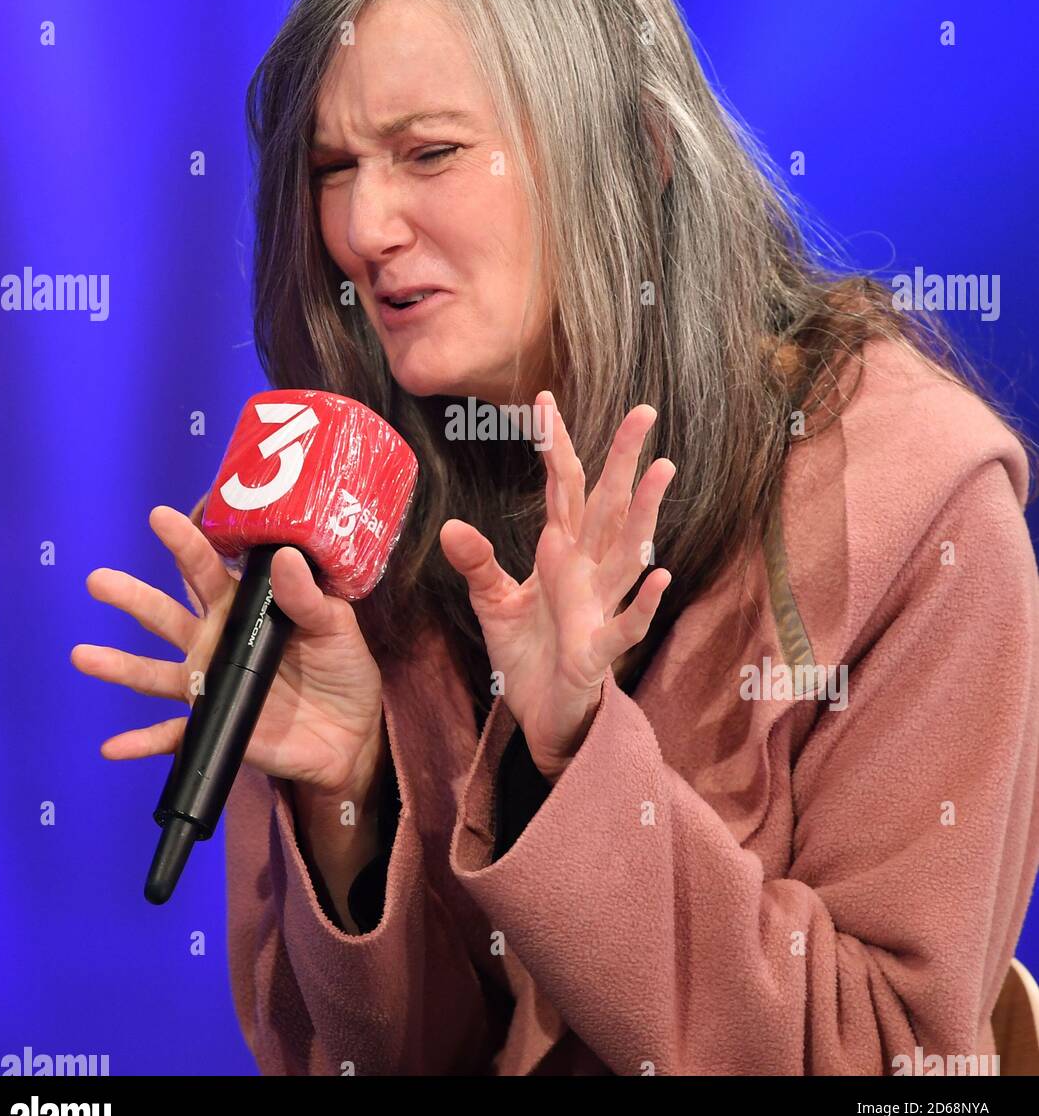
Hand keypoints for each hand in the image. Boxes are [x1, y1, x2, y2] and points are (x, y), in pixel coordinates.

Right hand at [71, 505, 385, 796]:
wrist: (352, 731)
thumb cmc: (340, 666)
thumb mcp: (334, 625)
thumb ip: (307, 597)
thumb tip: (285, 557)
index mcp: (242, 610)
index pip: (207, 572)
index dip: (185, 544)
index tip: (161, 517)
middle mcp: (215, 643)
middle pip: (166, 616)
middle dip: (133, 597)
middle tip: (98, 580)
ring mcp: (211, 685)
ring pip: (155, 674)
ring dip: (119, 666)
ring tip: (83, 655)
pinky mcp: (216, 726)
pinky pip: (174, 738)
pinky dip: (143, 744)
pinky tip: (114, 747)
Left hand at [439, 392, 674, 782]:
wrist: (544, 714)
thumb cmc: (529, 654)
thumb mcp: (494, 604)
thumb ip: (478, 565)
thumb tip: (452, 526)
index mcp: (561, 554)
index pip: (562, 490)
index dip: (556, 447)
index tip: (545, 400)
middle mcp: (587, 571)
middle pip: (607, 505)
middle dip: (623, 458)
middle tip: (643, 410)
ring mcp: (599, 606)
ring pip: (626, 552)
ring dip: (644, 513)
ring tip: (662, 469)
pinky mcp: (599, 650)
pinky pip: (625, 623)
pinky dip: (643, 603)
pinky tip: (660, 575)